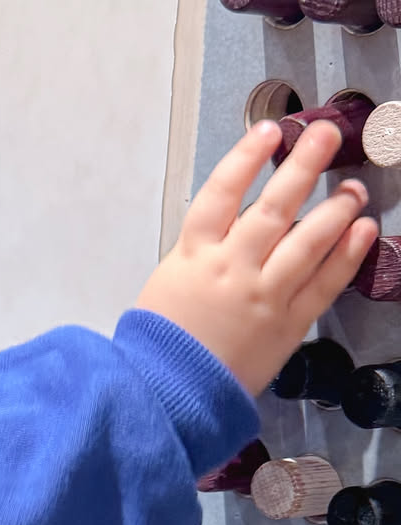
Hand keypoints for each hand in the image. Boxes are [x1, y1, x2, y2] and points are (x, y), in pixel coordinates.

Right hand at [135, 119, 376, 394]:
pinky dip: (346, 255)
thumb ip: (204, 251)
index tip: (269, 131)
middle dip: (302, 166)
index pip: (222, 192)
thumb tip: (241, 223)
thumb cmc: (161, 341)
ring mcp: (263, 296)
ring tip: (353, 187)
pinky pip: (324, 284)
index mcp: (195, 254)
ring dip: (335, 209)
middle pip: (272, 207)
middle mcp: (232, 268)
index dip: (246, 157)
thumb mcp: (168, 281)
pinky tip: (363, 231)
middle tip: (325, 135)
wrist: (167, 393)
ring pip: (306, 242)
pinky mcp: (288, 325)